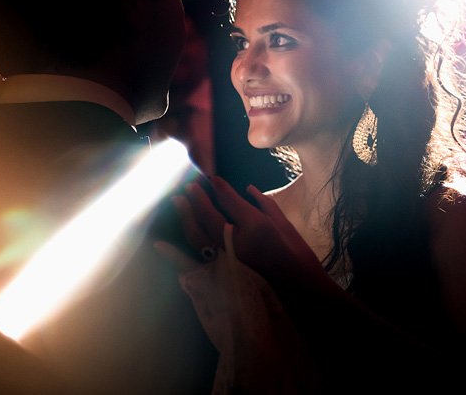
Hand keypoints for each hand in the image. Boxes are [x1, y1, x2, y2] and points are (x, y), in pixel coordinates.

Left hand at [168, 176, 330, 294]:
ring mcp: (227, 258)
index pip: (230, 200)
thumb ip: (264, 204)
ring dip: (187, 216)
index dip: (219, 186)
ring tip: (179, 201)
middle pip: (208, 216)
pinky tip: (166, 240)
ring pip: (198, 236)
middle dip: (197, 198)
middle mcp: (237, 241)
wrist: (298, 288)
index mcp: (256, 226)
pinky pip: (197, 257)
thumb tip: (247, 189)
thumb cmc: (297, 254)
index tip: (212, 178)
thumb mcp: (285, 223)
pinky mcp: (222, 271)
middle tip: (190, 186)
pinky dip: (181, 248)